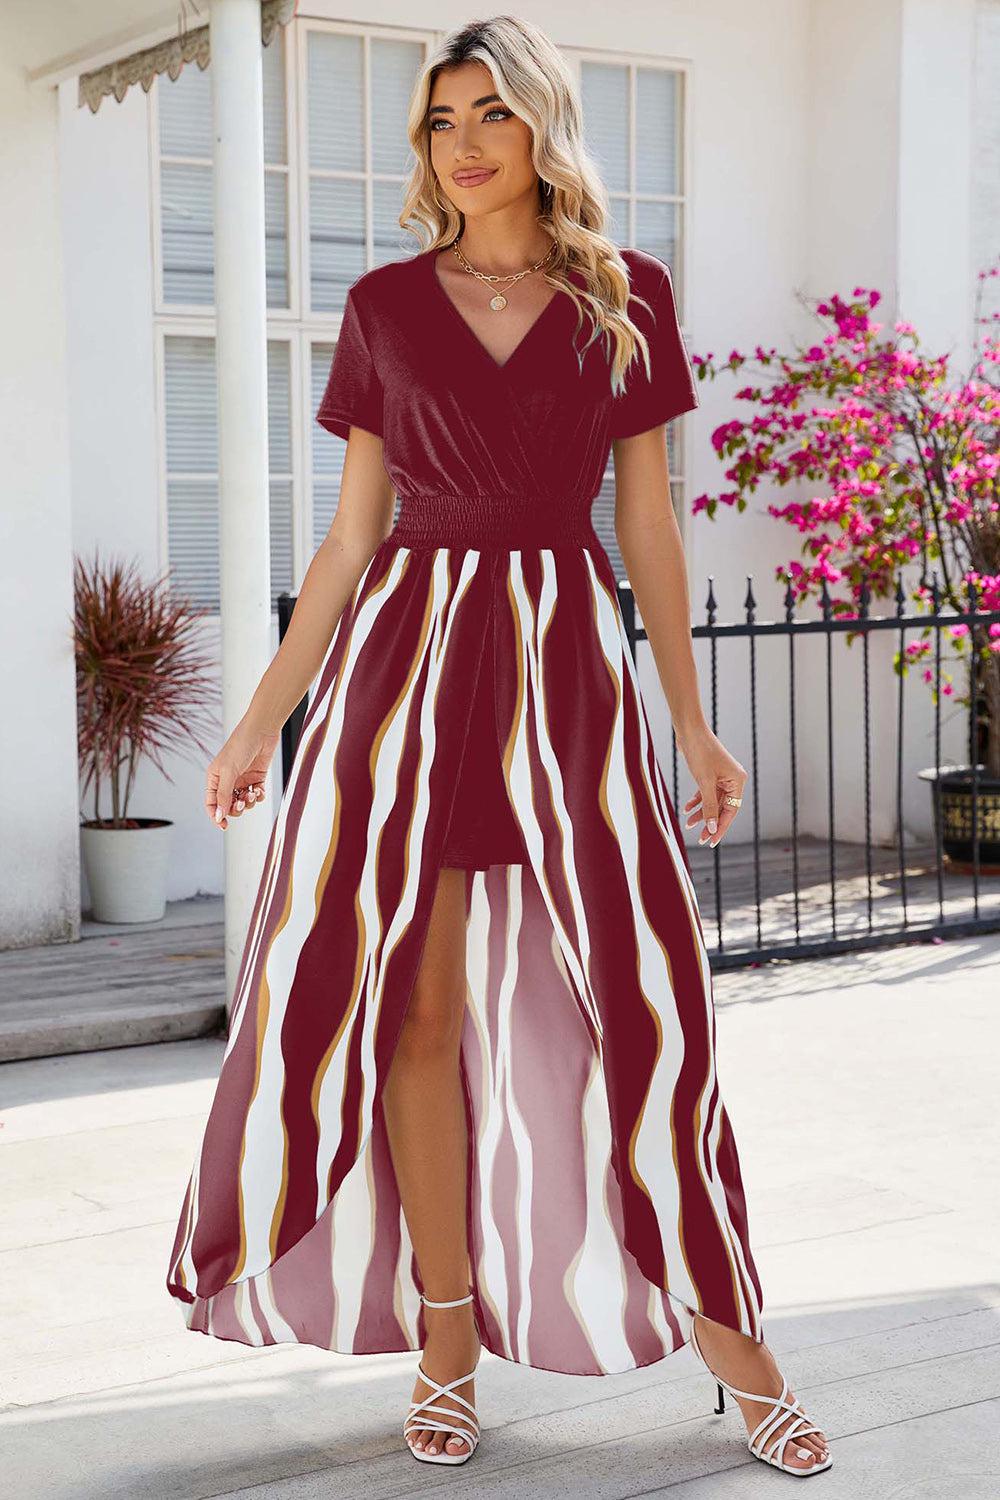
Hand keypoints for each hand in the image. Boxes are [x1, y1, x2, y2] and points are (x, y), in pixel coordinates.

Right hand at [204, 718, 280, 829]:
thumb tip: (219, 815)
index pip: (211, 803)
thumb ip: (223, 795)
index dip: (216, 816)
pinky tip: (259, 790)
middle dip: (235, 809)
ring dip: (248, 803)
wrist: (262, 730)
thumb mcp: (229, 771)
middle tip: (241, 804)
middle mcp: (227, 780)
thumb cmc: (241, 745)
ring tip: (252, 794)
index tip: (224, 825)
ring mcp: (242, 780)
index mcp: (214, 778)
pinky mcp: (256, 778)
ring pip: (243, 802)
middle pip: (228, 806)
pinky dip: (258, 796)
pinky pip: (256, 796)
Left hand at [676, 723, 746, 848]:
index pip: (731, 811)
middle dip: (710, 822)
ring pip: (712, 802)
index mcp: (737, 781)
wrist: (690, 731)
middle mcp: (732, 780)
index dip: (721, 827)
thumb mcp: (704, 782)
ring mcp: (721, 777)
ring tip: (689, 825)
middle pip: (722, 808)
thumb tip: (712, 827)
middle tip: (700, 838)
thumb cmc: (700, 753)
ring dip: (701, 813)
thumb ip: (709, 806)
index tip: (711, 841)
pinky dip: (697, 801)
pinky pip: (705, 793)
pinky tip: (686, 809)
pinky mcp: (710, 774)